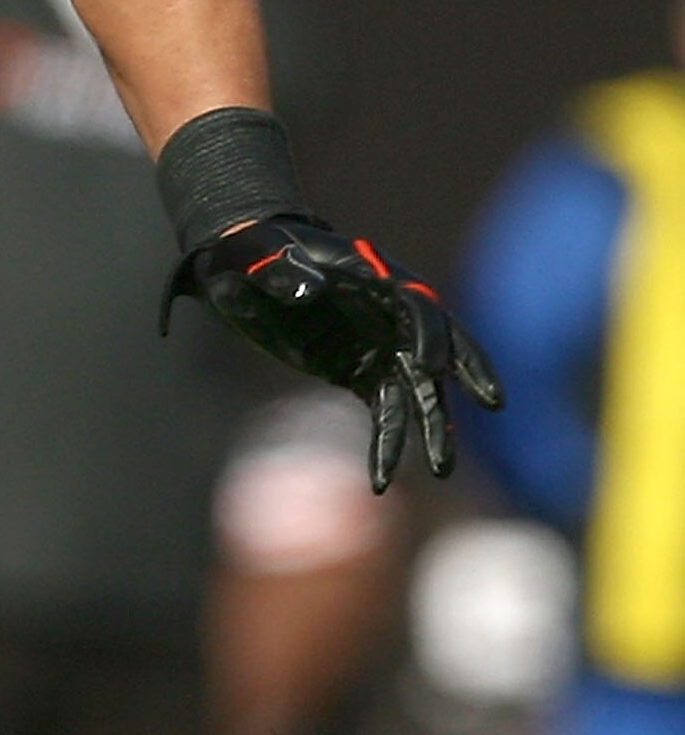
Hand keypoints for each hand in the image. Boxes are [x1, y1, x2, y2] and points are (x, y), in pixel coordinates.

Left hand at [164, 214, 503, 492]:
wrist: (242, 268)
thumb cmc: (253, 254)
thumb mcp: (260, 258)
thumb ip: (284, 274)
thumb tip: (309, 290)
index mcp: (372, 277)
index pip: (415, 305)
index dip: (429, 332)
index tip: (432, 366)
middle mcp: (387, 313)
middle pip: (441, 343)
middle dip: (468, 371)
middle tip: (493, 401)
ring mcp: (378, 344)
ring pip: (418, 387)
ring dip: (432, 425)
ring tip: (443, 469)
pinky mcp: (361, 370)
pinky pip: (384, 408)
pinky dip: (387, 441)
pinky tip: (380, 479)